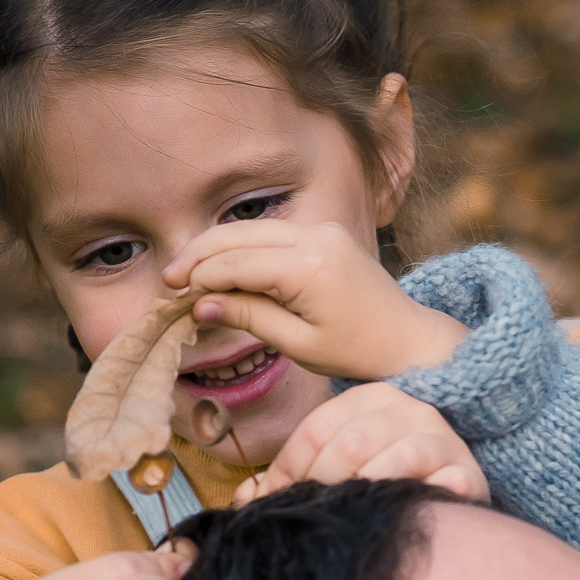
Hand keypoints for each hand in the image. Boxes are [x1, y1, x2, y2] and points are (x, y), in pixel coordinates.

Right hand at [163, 220, 468, 379]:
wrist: (409, 340)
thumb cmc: (358, 351)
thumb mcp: (299, 345)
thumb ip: (249, 318)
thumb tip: (199, 304)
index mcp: (310, 267)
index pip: (237, 263)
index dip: (200, 278)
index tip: (173, 296)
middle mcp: (317, 237)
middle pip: (238, 234)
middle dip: (200, 254)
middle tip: (170, 280)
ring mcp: (323, 230)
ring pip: (252, 228)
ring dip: (218, 248)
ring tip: (189, 275)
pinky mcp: (326, 233)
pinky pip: (273, 233)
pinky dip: (244, 247)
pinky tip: (225, 269)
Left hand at [234, 382, 488, 507]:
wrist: (454, 496)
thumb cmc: (387, 482)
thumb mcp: (342, 464)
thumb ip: (298, 473)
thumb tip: (248, 498)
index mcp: (373, 398)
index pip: (318, 429)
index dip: (290, 470)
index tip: (281, 500)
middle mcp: (410, 408)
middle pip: (350, 443)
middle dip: (324, 485)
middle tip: (317, 515)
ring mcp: (442, 438)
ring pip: (390, 459)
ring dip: (364, 492)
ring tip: (352, 516)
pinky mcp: (467, 471)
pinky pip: (433, 482)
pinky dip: (408, 500)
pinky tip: (395, 514)